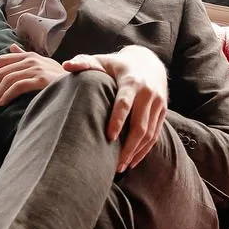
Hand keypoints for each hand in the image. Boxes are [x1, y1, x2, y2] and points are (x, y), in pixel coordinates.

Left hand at [0, 44, 66, 108]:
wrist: (77, 83)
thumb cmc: (57, 77)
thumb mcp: (41, 63)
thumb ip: (24, 56)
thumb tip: (10, 47)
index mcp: (28, 55)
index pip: (2, 60)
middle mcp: (31, 59)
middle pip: (1, 72)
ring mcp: (36, 68)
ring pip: (7, 80)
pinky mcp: (41, 79)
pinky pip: (17, 86)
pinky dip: (7, 95)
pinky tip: (2, 103)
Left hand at [64, 45, 168, 172]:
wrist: (149, 62)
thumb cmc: (117, 65)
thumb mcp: (101, 60)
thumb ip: (84, 62)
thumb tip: (66, 65)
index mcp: (132, 81)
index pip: (125, 103)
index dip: (117, 120)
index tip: (109, 138)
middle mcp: (148, 93)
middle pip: (140, 124)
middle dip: (127, 146)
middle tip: (114, 165)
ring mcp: (158, 103)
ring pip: (149, 133)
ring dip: (136, 152)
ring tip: (121, 167)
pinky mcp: (163, 111)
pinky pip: (155, 134)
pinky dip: (144, 150)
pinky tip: (132, 161)